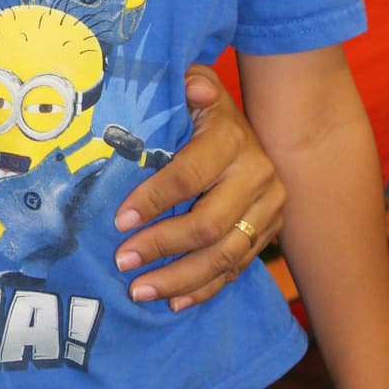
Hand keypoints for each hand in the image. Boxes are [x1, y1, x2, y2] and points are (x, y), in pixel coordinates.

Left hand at [111, 65, 283, 311]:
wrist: (252, 129)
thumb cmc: (201, 110)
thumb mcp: (193, 87)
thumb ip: (188, 85)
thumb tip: (191, 88)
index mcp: (233, 139)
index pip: (190, 174)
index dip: (155, 198)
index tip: (120, 220)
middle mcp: (258, 175)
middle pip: (210, 223)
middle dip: (162, 246)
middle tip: (122, 261)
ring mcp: (268, 209)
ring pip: (226, 254)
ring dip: (180, 278)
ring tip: (139, 291)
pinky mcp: (268, 233)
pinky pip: (237, 269)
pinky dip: (205, 289)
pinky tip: (174, 303)